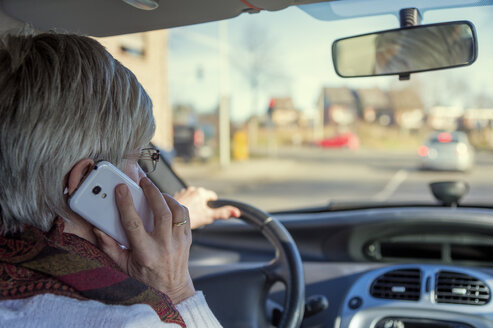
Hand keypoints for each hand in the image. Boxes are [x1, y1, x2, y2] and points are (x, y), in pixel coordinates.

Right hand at [94, 177, 194, 303]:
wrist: (172, 291)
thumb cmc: (144, 279)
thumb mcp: (122, 266)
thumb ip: (109, 247)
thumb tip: (98, 228)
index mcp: (145, 253)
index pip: (134, 224)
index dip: (126, 204)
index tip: (120, 189)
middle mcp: (164, 246)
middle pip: (161, 212)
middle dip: (152, 192)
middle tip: (143, 182)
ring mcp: (179, 242)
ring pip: (177, 211)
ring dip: (166, 197)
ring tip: (155, 191)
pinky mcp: (188, 239)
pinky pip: (184, 216)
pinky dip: (176, 205)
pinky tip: (166, 203)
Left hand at [174, 187, 240, 228]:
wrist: (168, 220)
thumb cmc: (189, 219)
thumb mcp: (208, 217)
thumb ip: (223, 213)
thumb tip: (237, 212)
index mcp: (202, 192)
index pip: (213, 197)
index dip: (211, 206)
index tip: (206, 214)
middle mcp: (192, 189)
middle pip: (202, 197)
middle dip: (201, 206)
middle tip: (197, 217)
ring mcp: (182, 192)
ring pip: (192, 199)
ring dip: (192, 205)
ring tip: (188, 216)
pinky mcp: (174, 195)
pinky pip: (183, 200)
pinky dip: (183, 205)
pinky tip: (180, 214)